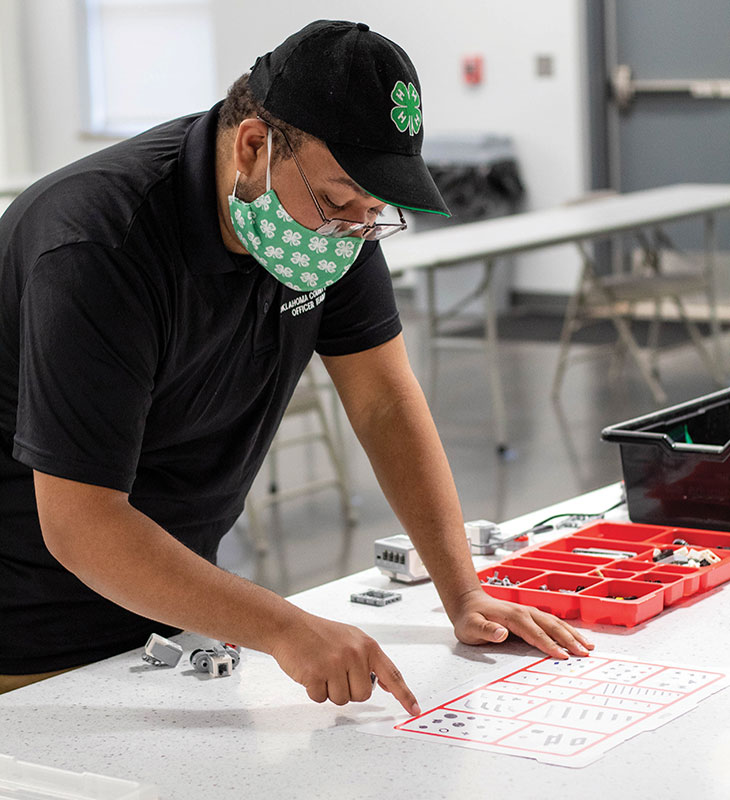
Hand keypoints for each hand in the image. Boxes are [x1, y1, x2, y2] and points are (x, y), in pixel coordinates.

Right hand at [270, 611, 420, 714]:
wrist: (290, 627)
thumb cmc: (320, 634)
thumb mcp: (352, 638)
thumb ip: (370, 659)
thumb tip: (388, 685)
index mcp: (367, 645)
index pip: (392, 674)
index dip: (404, 694)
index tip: (414, 710)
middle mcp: (354, 654)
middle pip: (363, 695)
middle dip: (349, 690)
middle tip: (335, 672)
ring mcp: (335, 664)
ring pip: (342, 700)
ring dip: (330, 691)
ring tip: (322, 669)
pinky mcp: (316, 674)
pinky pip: (321, 699)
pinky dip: (314, 691)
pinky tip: (310, 672)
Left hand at [450, 589, 593, 658]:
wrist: (468, 602)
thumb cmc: (469, 617)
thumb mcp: (471, 627)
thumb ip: (486, 630)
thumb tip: (501, 633)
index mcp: (513, 616)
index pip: (535, 633)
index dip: (549, 645)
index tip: (563, 656)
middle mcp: (525, 612)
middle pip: (552, 627)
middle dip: (569, 640)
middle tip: (585, 654)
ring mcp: (530, 613)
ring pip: (556, 624)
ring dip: (573, 635)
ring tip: (589, 647)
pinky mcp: (532, 616)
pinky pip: (553, 623)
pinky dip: (567, 630)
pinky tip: (577, 638)